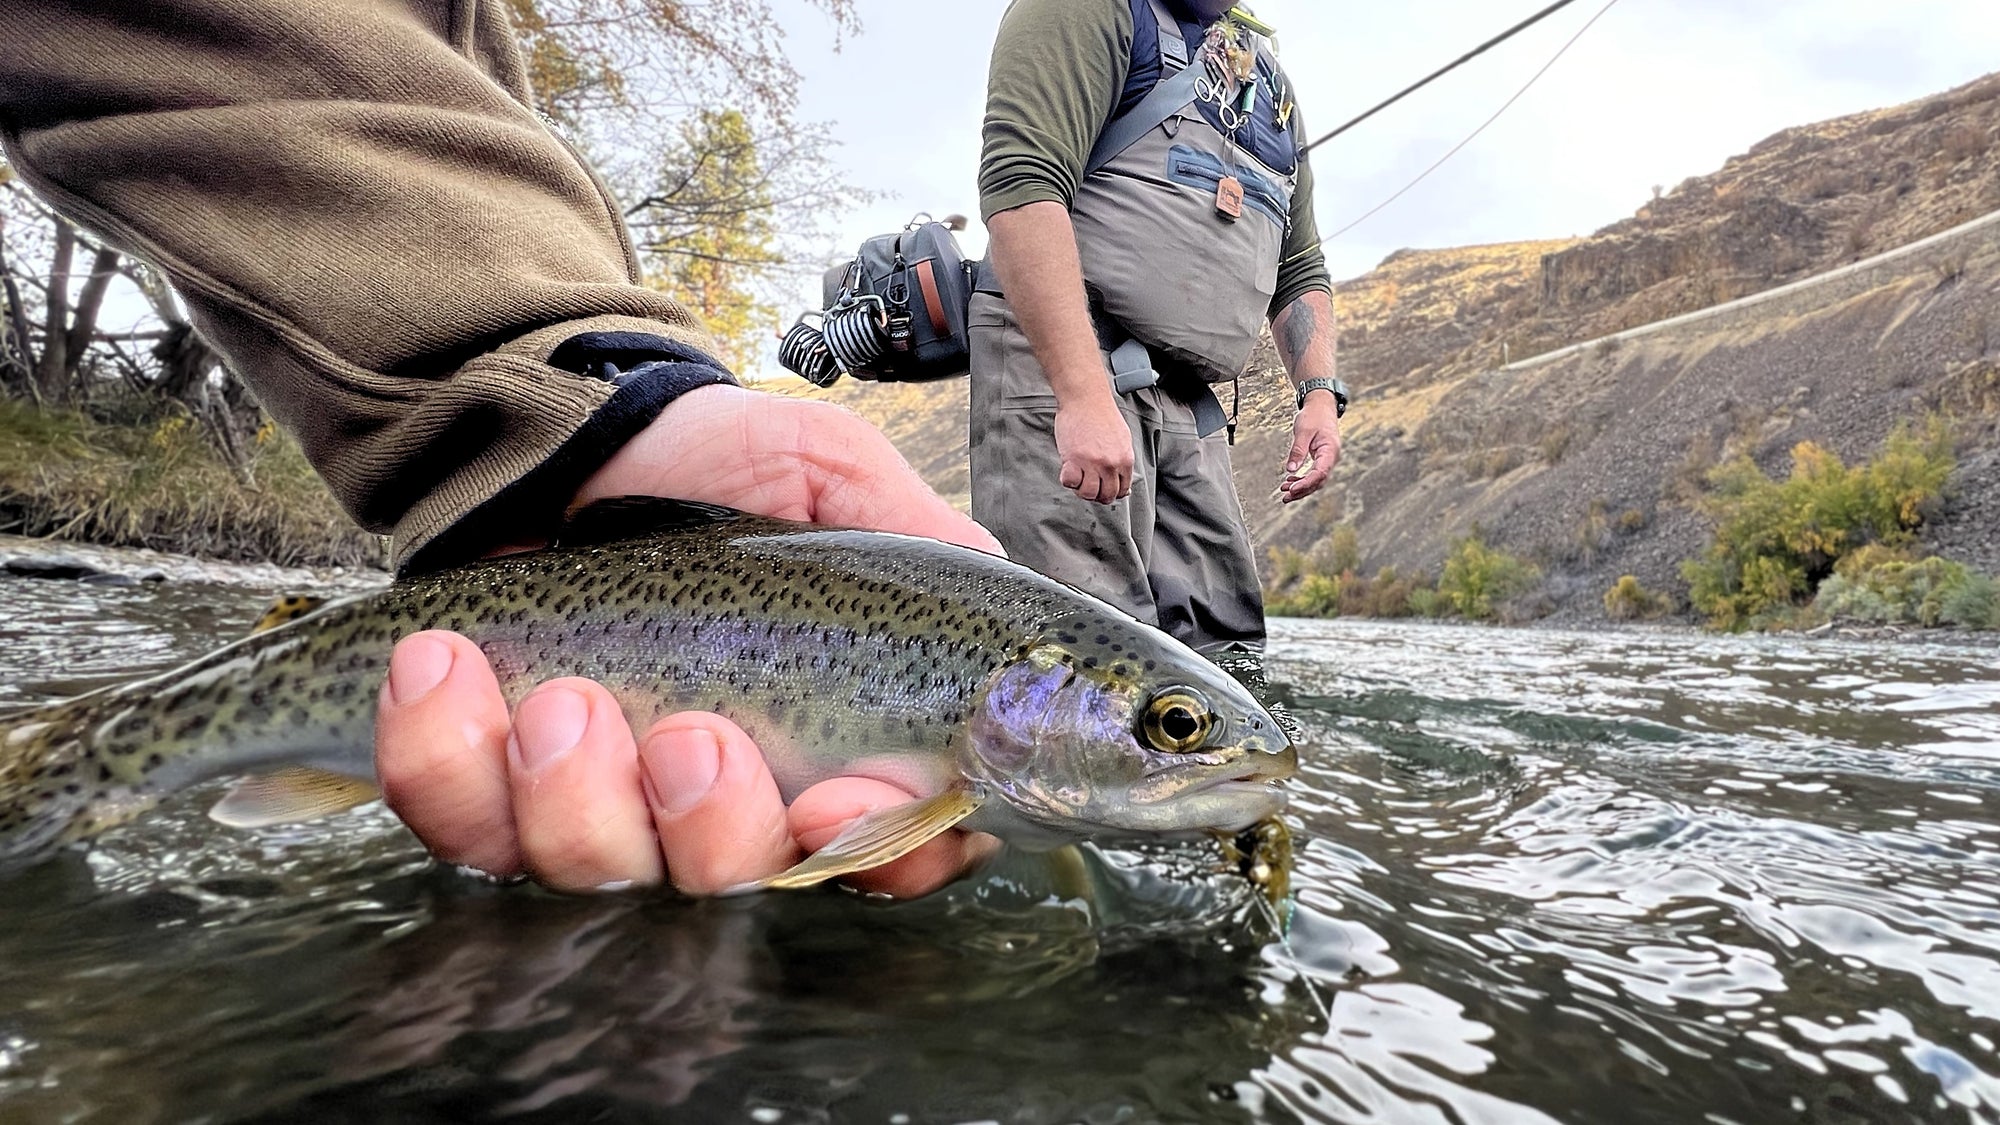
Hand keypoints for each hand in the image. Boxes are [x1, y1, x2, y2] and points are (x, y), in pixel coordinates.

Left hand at [377, 384, 1002, 896]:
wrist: (561, 428)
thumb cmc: (711, 456)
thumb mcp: (829, 472)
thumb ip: (915, 533)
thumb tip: (986, 587)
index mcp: (832, 737)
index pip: (887, 848)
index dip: (873, 852)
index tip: (836, 802)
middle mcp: (725, 793)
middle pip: (737, 879)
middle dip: (714, 825)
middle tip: (693, 736)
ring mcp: (602, 802)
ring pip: (597, 867)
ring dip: (575, 792)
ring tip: (555, 694)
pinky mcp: (486, 789)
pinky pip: (462, 826)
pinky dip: (443, 759)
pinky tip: (444, 669)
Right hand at [1054, 393, 1134, 503]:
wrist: (1086, 397)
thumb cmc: (1101, 414)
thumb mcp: (1122, 439)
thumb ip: (1122, 461)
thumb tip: (1124, 484)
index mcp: (1125, 459)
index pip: (1122, 490)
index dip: (1111, 493)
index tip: (1103, 489)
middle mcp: (1110, 464)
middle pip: (1106, 496)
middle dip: (1097, 495)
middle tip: (1088, 485)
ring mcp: (1092, 463)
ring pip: (1088, 493)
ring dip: (1081, 490)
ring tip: (1078, 478)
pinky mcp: (1074, 459)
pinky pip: (1070, 483)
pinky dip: (1067, 481)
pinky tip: (1068, 469)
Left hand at [1278, 395, 1341, 502]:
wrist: (1321, 406)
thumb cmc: (1314, 416)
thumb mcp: (1303, 431)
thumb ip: (1297, 451)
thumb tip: (1290, 470)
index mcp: (1330, 451)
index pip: (1320, 473)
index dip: (1306, 483)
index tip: (1292, 489)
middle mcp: (1331, 458)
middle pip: (1318, 481)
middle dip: (1302, 491)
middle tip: (1285, 497)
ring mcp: (1327, 460)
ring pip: (1316, 480)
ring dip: (1301, 487)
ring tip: (1284, 492)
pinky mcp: (1321, 459)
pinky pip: (1313, 474)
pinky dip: (1302, 480)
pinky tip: (1289, 482)